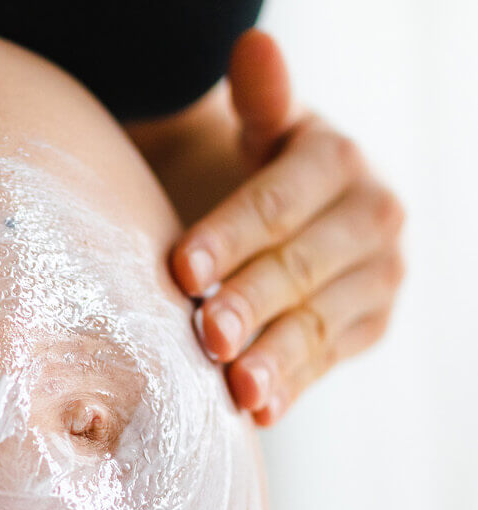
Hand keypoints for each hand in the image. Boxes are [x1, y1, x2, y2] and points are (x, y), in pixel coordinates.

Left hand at [170, 29, 405, 424]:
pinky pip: (329, 361)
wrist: (297, 219)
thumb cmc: (260, 174)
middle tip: (206, 334)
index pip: (279, 202)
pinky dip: (293, 387)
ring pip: (320, 322)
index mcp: (338, 160)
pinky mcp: (372, 326)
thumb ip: (260, 103)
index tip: (182, 269)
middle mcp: (372, 217)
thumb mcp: (261, 134)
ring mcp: (378, 277)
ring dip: (276, 357)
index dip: (231, 236)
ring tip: (237, 388)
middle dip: (250, 302)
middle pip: (300, 267)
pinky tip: (260, 411)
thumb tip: (254, 46)